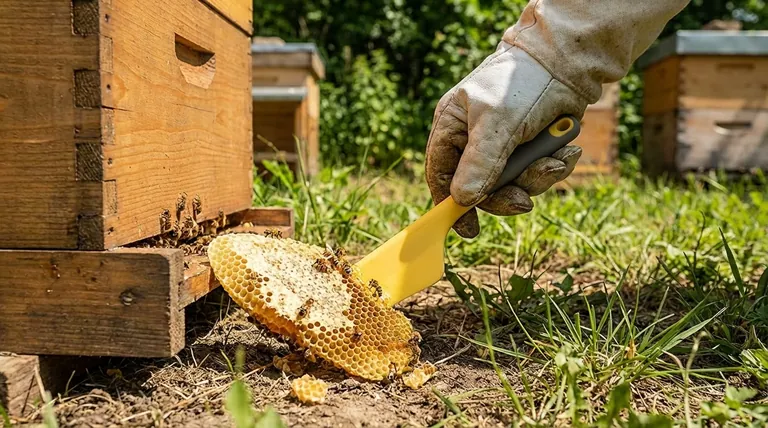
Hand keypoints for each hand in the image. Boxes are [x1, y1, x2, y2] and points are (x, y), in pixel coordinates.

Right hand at [425, 42, 587, 238]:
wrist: (570, 60)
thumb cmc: (523, 82)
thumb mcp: (498, 124)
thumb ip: (480, 163)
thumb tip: (462, 201)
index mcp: (452, 126)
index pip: (440, 173)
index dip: (450, 204)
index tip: (468, 230)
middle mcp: (474, 138)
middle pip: (481, 187)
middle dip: (507, 193)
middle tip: (526, 201)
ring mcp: (504, 144)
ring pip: (513, 184)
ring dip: (538, 178)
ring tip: (559, 159)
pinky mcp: (531, 147)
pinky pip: (537, 174)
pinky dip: (554, 166)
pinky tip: (567, 151)